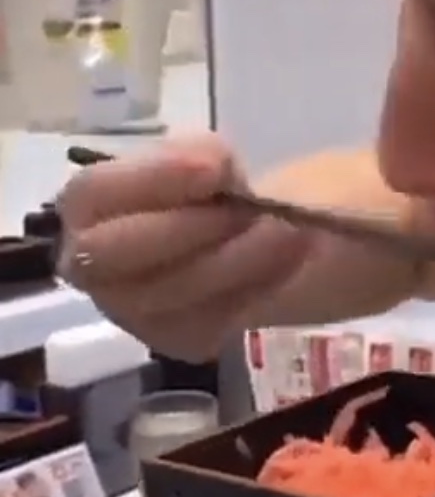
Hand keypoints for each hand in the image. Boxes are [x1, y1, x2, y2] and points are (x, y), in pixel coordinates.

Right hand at [57, 136, 311, 360]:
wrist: (243, 240)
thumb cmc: (208, 190)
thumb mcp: (203, 156)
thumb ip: (199, 158)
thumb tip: (215, 170)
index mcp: (88, 206)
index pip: (93, 192)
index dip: (154, 178)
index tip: (218, 169)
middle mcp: (92, 264)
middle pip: (116, 253)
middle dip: (187, 228)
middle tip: (247, 211)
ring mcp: (129, 310)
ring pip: (172, 291)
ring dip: (236, 259)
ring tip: (285, 233)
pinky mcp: (173, 340)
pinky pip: (208, 320)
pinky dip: (252, 289)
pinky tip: (283, 264)